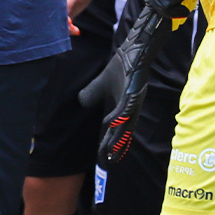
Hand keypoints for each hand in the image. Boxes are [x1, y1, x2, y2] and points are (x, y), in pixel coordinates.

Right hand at [90, 6, 175, 164]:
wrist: (132, 53)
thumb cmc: (120, 69)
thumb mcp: (100, 85)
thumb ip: (91, 95)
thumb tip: (81, 103)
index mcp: (122, 110)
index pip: (115, 131)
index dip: (110, 143)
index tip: (104, 157)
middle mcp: (129, 110)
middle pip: (121, 133)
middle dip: (114, 146)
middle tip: (108, 161)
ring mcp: (132, 103)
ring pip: (124, 125)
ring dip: (117, 139)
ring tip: (111, 151)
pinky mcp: (133, 95)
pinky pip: (124, 109)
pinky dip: (117, 119)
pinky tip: (110, 126)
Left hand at [137, 0, 208, 15]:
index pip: (152, 0)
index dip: (163, 3)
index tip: (172, 4)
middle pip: (157, 6)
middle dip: (169, 8)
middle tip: (179, 9)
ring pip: (165, 10)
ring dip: (175, 11)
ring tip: (183, 9)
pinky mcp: (163, 2)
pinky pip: (171, 12)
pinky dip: (179, 13)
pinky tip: (185, 11)